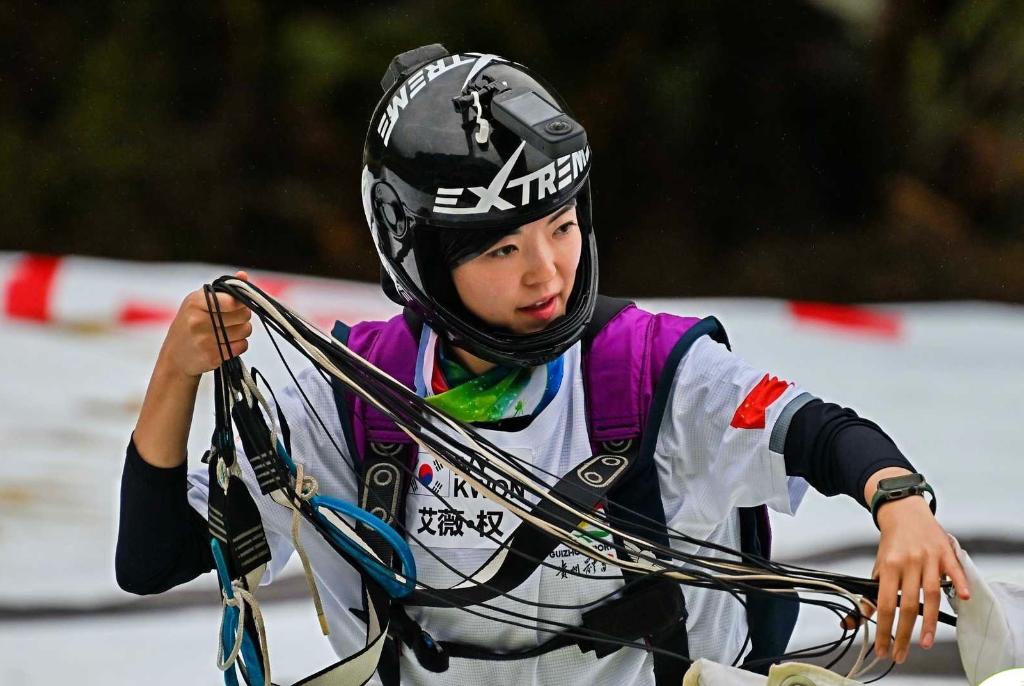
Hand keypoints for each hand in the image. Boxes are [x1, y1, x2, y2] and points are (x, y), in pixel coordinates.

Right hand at [158, 271, 253, 377]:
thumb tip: (243, 275)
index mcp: (195, 302)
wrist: (173, 357)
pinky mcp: (213, 356)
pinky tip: (225, 343)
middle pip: (244, 315)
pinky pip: (242, 346)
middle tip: (231, 319)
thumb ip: (223, 289)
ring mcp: (205, 340)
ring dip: (242, 331)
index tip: (236, 305)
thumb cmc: (189, 325)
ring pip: (246, 331)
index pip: (233, 301)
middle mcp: (198, 321)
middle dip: (242, 317)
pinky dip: (239, 345)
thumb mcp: (199, 302)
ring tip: (227, 331)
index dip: (240, 303)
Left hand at [842, 496, 969, 663]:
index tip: (883, 647)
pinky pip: (955, 571)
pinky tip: (964, 598)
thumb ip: (872, 592)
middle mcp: (909, 563)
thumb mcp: (879, 566)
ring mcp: (929, 558)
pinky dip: (960, 584)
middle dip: (903, 634)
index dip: (883, 629)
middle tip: (901, 654)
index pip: (885, 604)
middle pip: (908, 605)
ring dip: (929, 622)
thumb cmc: (892, 543)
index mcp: (889, 566)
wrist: (904, 511)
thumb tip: (858, 617)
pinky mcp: (946, 553)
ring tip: (925, 642)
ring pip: (932, 594)